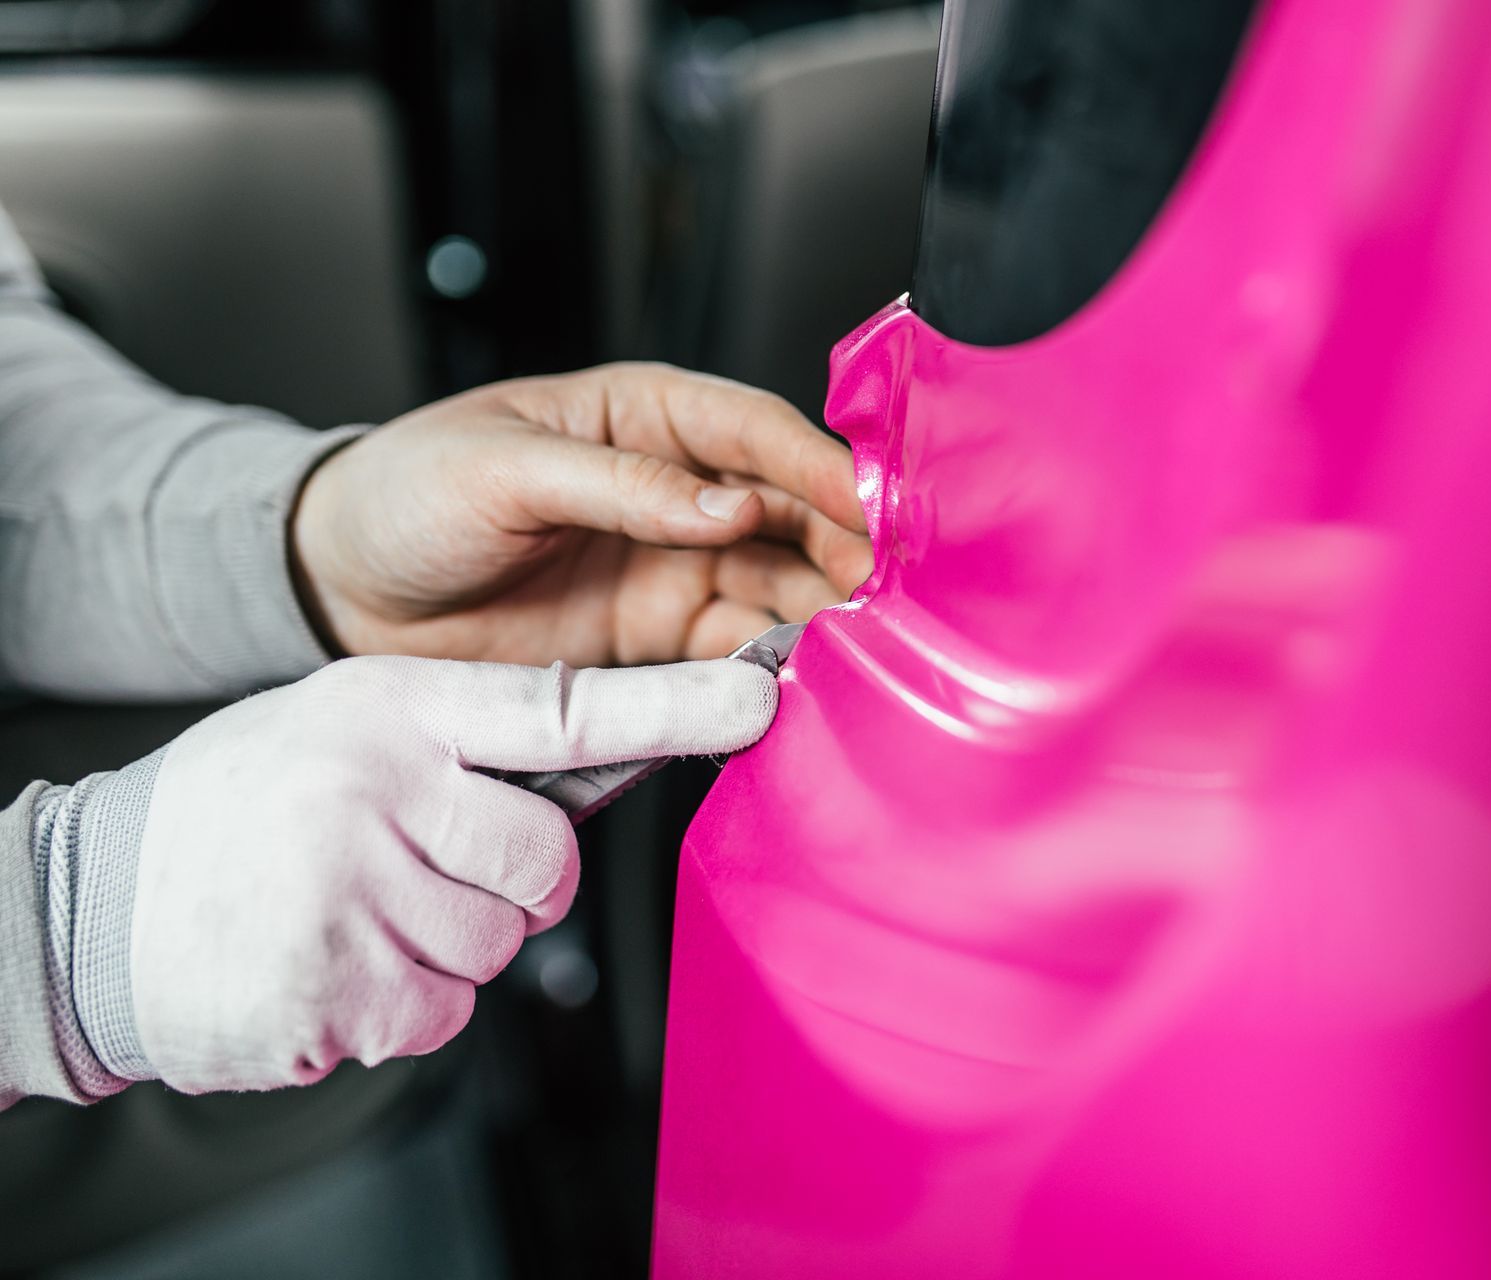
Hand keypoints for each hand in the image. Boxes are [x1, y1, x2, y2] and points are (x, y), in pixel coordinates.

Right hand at [127, 654, 775, 1092]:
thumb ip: (462, 747)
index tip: (762, 695)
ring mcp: (353, 894)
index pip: (564, 707)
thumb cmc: (243, 810)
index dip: (674, 706)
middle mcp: (378, 791)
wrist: (92, 904)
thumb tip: (604, 762)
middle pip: (548, 867)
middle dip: (511, 887)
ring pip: (497, 949)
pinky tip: (333, 961)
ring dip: (445, 947)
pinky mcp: (335, 992)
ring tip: (354, 911)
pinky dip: (400, 1006)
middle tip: (426, 870)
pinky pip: (442, 1015)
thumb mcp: (344, 729)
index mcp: (392, 711)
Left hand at [291, 364, 873, 664]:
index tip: (869, 508)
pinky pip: (728, 650)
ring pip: (774, 585)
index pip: (754, 432)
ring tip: (857, 644)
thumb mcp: (502, 470)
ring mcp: (667, 567)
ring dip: (818, 612)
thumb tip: (727, 506)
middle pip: (787, 514)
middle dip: (842, 548)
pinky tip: (796, 680)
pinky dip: (768, 667)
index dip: (819, 468)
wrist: (339, 592)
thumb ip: (620, 485)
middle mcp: (673, 490)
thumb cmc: (404, 496)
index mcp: (641, 416)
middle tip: (884, 590)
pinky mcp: (650, 640)